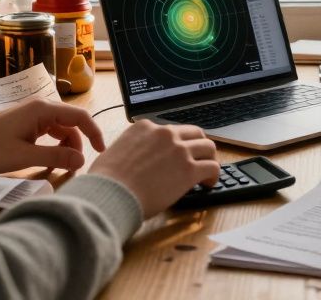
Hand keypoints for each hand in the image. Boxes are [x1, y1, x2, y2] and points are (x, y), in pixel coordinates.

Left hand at [0, 99, 104, 173]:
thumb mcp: (24, 157)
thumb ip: (55, 158)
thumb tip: (82, 161)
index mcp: (42, 110)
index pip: (80, 116)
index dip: (94, 133)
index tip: (101, 152)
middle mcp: (40, 108)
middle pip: (72, 123)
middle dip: (78, 144)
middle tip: (76, 167)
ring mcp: (32, 115)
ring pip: (61, 129)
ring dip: (66, 147)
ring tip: (62, 167)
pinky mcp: (26, 124)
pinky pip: (50, 133)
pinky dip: (55, 146)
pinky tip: (50, 161)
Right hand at [88, 120, 219, 217]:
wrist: (110, 193)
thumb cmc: (106, 180)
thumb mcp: (115, 151)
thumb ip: (131, 148)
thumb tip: (136, 158)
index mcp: (145, 127)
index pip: (170, 130)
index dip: (177, 144)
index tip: (177, 155)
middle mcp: (164, 133)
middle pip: (194, 133)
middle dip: (198, 146)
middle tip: (198, 159)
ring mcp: (178, 150)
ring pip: (208, 147)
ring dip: (209, 159)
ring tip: (206, 173)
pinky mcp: (189, 169)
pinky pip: (212, 167)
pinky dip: (214, 175)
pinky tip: (208, 184)